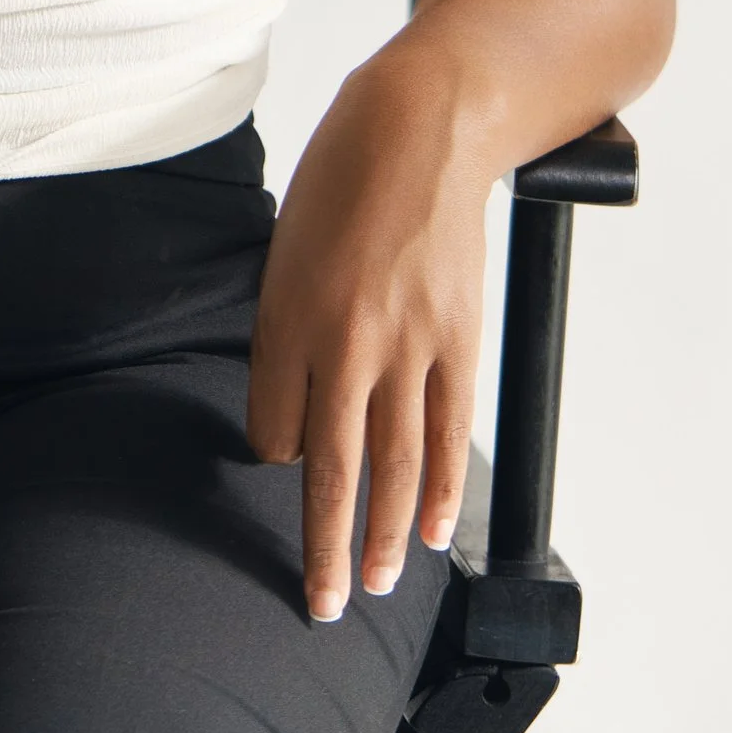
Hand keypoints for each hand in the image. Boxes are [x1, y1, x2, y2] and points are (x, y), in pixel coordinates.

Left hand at [245, 48, 491, 622]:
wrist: (422, 125)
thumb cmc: (341, 182)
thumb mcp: (287, 249)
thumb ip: (288, 334)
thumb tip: (298, 421)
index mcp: (287, 314)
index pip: (271, 427)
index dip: (274, 455)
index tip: (285, 467)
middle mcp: (345, 338)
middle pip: (332, 469)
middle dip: (323, 546)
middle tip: (319, 606)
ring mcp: (410, 343)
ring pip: (394, 464)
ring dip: (384, 536)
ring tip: (373, 589)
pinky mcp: (459, 338)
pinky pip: (448, 431)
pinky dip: (440, 488)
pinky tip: (432, 532)